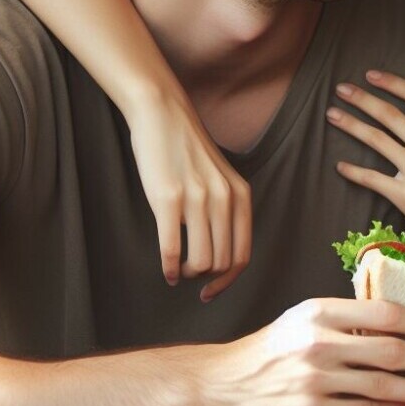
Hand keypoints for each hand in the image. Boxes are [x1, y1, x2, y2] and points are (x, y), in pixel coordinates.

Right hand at [124, 86, 251, 300]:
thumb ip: (226, 209)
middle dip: (204, 276)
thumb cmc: (188, 151)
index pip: (242, 255)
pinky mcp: (167, 199)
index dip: (228, 280)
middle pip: (220, 262)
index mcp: (241, 195)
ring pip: (200, 261)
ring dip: (188, 273)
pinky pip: (172, 249)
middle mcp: (224, 199)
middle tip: (189, 273)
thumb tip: (219, 254)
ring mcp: (197, 199)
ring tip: (179, 268)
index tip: (211, 290)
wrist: (162, 115)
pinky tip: (167, 272)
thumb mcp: (220, 178)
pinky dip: (169, 268)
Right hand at [195, 298, 404, 405]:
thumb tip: (401, 323)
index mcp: (320, 311)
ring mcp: (314, 379)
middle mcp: (318, 341)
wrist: (221, 384)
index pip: (386, 312)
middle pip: (393, 350)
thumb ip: (346, 319)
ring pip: (384, 385)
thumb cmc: (272, 349)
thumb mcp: (304, 319)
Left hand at [326, 70, 404, 229]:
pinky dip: (353, 171)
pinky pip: (372, 178)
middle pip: (390, 114)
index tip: (372, 76)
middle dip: (362, 98)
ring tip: (331, 114)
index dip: (392, 82)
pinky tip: (339, 165)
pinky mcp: (404, 195)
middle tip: (340, 89)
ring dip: (350, 124)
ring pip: (376, 140)